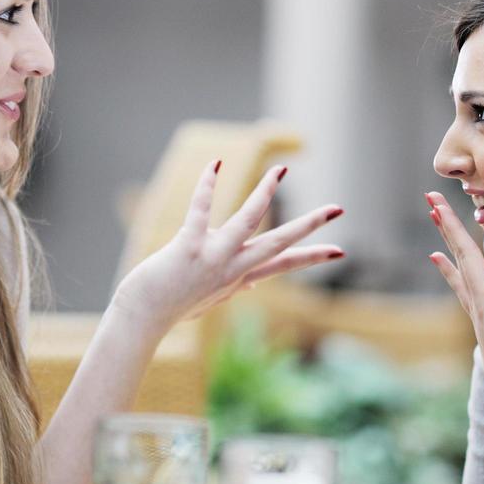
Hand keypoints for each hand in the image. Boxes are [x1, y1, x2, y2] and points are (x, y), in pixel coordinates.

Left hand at [115, 161, 343, 330]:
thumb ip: (237, 285)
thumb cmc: (173, 306)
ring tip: (280, 171)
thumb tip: (257, 283)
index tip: (340, 250)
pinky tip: (215, 165)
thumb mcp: (212, 299)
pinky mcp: (188, 248)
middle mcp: (232, 269)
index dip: (312, 257)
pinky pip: (200, 212)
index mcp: (240, 278)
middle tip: (338, 209)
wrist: (143, 318)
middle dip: (309, 225)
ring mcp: (213, 258)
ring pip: (246, 222)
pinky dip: (207, 187)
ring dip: (264, 194)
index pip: (284, 264)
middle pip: (278, 243)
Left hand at [424, 192, 483, 399]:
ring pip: (458, 267)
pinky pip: (462, 285)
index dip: (453, 228)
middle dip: (445, 225)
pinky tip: (441, 261)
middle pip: (458, 256)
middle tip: (431, 197)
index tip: (437, 204)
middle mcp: (476, 303)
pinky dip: (451, 268)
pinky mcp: (483, 318)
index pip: (467, 257)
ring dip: (448, 241)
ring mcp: (478, 311)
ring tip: (434, 220)